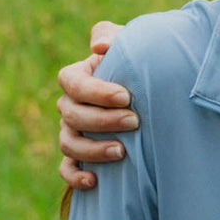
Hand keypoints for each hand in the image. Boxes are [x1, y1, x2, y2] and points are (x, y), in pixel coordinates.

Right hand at [57, 21, 135, 189]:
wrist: (152, 94)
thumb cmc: (139, 66)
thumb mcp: (130, 46)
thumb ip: (114, 38)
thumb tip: (99, 48)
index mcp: (78, 77)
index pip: (72, 83)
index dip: (95, 91)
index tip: (126, 96)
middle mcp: (70, 105)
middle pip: (72, 115)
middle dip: (103, 120)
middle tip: (135, 121)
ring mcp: (72, 132)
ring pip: (68, 143)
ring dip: (92, 150)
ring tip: (122, 152)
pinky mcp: (79, 156)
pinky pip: (67, 169)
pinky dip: (76, 177)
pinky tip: (95, 182)